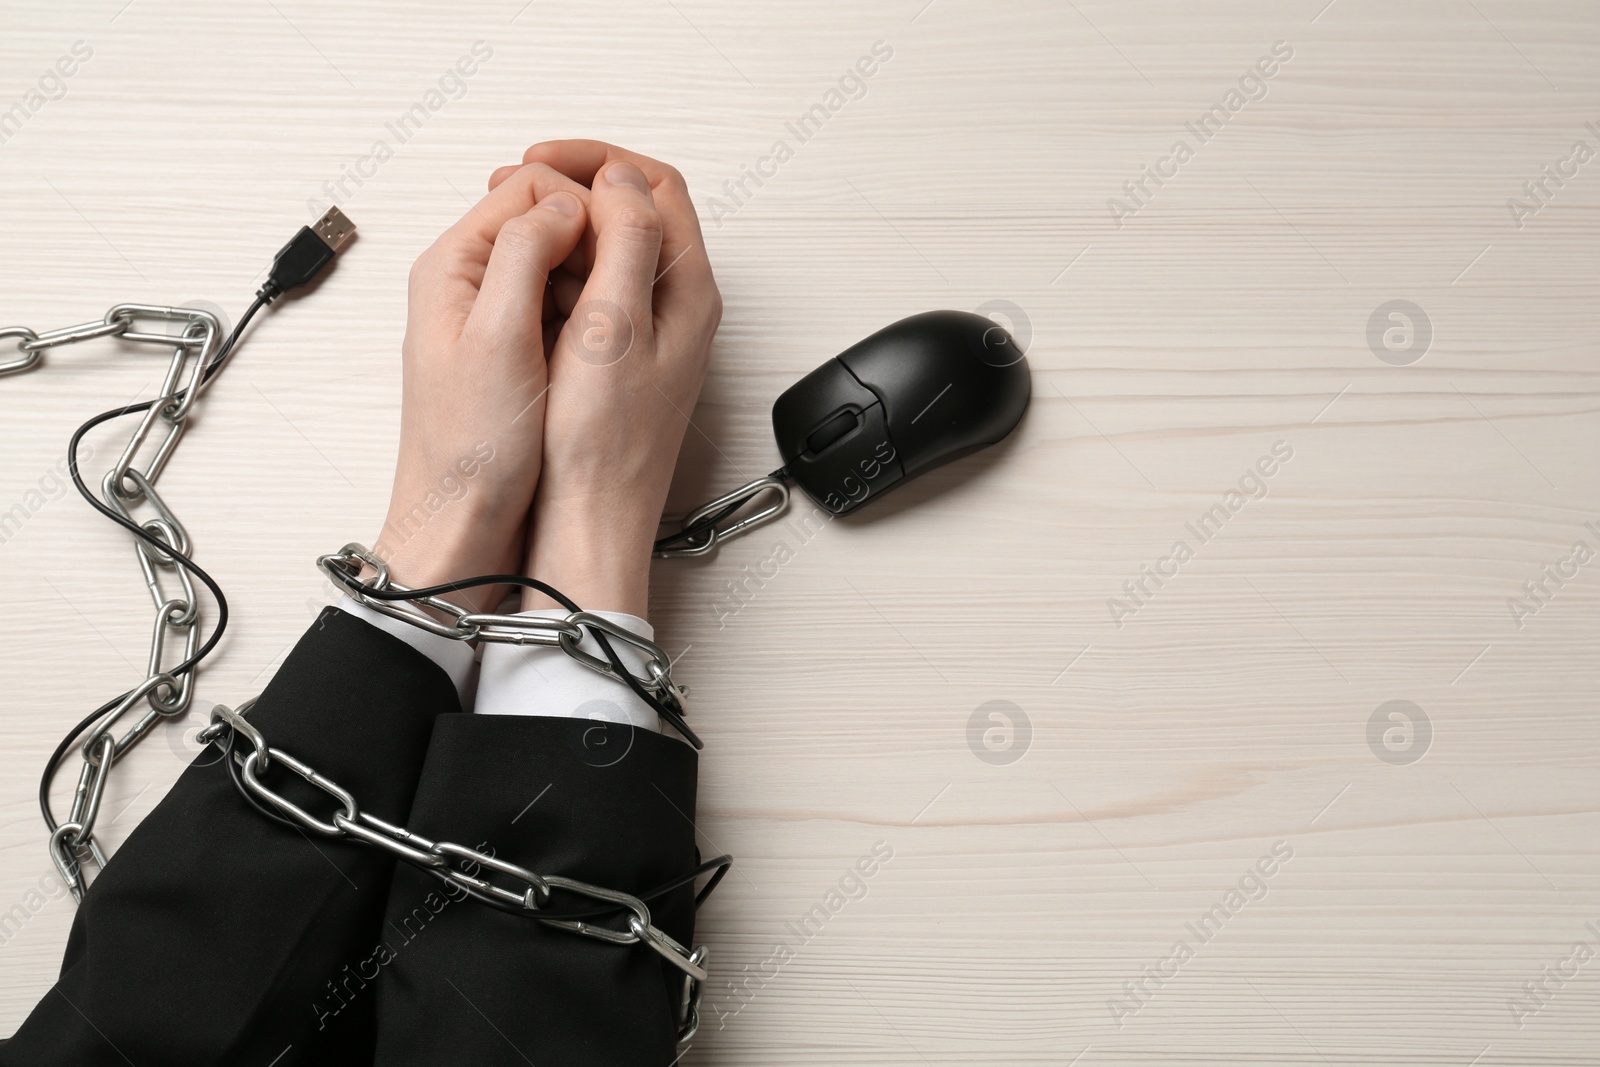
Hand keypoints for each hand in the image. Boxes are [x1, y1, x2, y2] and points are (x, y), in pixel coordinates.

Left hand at [375, 164, 590, 612]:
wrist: (462, 525)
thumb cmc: (471, 450)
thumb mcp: (498, 338)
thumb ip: (525, 256)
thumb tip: (566, 200)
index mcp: (454, 266)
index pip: (530, 184)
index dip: (584, 202)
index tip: (618, 242)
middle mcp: (471, 284)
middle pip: (549, 218)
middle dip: (595, 239)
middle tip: (618, 289)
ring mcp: (495, 318)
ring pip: (563, 263)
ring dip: (595, 278)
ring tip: (607, 326)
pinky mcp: (517, 353)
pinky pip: (564, 307)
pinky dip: (589, 315)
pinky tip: (599, 350)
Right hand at [488, 141, 721, 616]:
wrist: (591, 524)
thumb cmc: (601, 446)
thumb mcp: (612, 328)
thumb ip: (626, 244)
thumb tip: (621, 180)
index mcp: (687, 293)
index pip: (660, 188)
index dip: (599, 161)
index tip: (541, 161)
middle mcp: (678, 309)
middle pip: (637, 213)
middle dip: (576, 187)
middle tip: (513, 187)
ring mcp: (651, 334)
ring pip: (612, 252)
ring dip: (563, 228)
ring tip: (509, 227)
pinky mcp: (623, 360)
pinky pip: (595, 292)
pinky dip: (558, 272)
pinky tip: (519, 280)